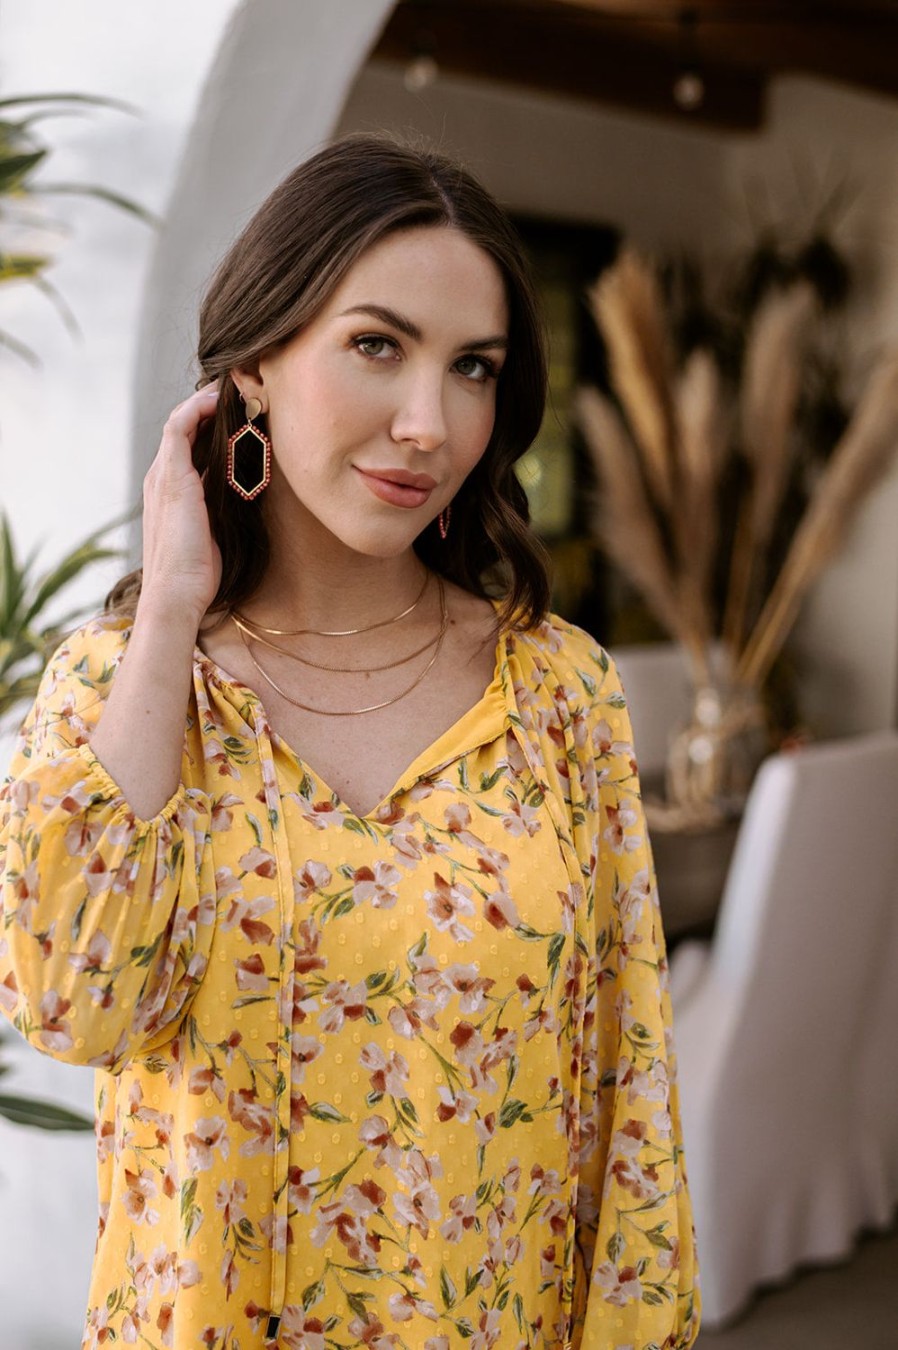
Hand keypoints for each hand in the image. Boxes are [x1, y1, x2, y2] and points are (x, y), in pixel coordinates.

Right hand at [138, 385, 222, 626]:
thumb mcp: (217, 532)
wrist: (177, 594)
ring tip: (235, 389)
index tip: (241, 413)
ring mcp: (163, 475)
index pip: (188, 444)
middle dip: (211, 407)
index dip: (212, 424)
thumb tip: (250, 492)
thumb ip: (225, 508)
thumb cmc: (199, 574)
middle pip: (184, 426)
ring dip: (207, 401)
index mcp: (171, 491)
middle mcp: (162, 478)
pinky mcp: (171, 477)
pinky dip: (197, 407)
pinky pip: (180, 426)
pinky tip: (218, 399)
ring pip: (181, 420)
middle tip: (242, 394)